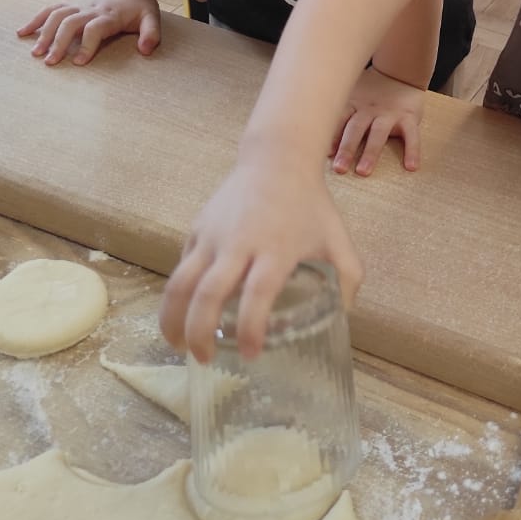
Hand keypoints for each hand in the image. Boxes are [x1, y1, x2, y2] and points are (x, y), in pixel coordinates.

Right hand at [17, 0, 160, 65]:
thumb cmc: (139, 7)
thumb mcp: (152, 18)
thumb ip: (151, 34)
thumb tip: (145, 50)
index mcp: (110, 15)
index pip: (95, 28)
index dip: (87, 45)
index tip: (79, 63)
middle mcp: (91, 9)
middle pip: (70, 22)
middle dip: (59, 42)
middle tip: (50, 62)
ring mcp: (78, 5)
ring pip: (57, 15)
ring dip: (44, 33)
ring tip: (35, 53)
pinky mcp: (71, 4)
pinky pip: (50, 9)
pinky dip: (35, 19)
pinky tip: (22, 33)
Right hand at [159, 145, 362, 361]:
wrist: (277, 160)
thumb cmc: (310, 205)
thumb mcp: (337, 239)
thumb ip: (347, 278)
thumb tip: (343, 315)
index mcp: (276, 249)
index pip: (258, 294)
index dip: (251, 328)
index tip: (251, 354)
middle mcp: (239, 243)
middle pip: (208, 293)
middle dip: (199, 332)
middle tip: (204, 359)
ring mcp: (213, 235)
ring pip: (181, 282)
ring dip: (173, 319)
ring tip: (178, 345)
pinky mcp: (197, 228)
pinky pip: (181, 266)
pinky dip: (177, 295)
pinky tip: (183, 314)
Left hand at [330, 65, 425, 176]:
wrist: (398, 72)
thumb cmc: (368, 92)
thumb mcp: (351, 97)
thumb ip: (337, 115)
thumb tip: (317, 142)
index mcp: (352, 105)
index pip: (338, 121)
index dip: (329, 136)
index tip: (320, 152)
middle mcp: (369, 110)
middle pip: (355, 129)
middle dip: (346, 148)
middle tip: (339, 168)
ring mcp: (389, 113)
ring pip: (379, 133)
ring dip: (371, 152)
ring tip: (363, 171)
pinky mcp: (409, 117)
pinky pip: (411, 135)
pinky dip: (412, 150)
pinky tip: (411, 167)